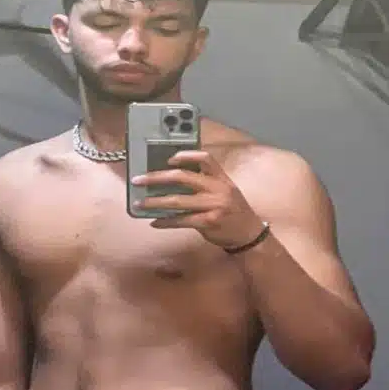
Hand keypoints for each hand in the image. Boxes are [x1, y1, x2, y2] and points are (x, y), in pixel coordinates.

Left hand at [130, 150, 265, 249]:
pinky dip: (166, 221)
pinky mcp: (209, 222)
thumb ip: (205, 183)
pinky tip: (155, 222)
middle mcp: (218, 189)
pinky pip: (182, 220)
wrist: (249, 234)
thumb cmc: (233, 211)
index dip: (185, 155)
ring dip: (155, 202)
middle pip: (183, 177)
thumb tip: (172, 181)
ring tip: (140, 203)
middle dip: (157, 177)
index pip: (205, 158)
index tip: (167, 158)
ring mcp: (213, 205)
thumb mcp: (225, 191)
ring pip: (178, 200)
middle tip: (139, 180)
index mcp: (221, 178)